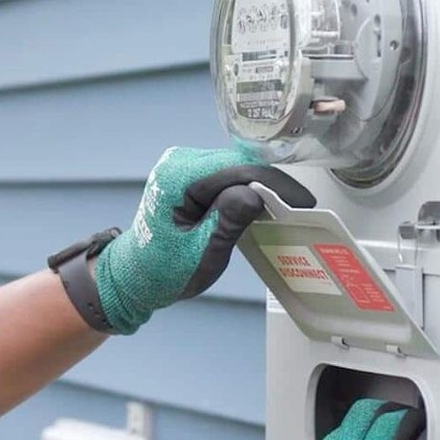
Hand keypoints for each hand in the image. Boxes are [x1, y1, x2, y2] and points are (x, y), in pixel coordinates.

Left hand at [94, 147, 313, 333]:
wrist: (135, 276)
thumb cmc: (165, 271)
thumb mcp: (202, 252)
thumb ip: (228, 220)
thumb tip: (258, 193)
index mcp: (178, 178)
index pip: (238, 170)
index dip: (275, 184)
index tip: (304, 204)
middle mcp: (180, 163)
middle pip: (239, 164)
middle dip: (272, 185)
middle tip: (303, 208)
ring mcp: (184, 167)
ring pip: (236, 168)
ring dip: (262, 186)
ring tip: (290, 208)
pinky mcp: (190, 176)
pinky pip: (227, 175)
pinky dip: (248, 189)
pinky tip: (267, 205)